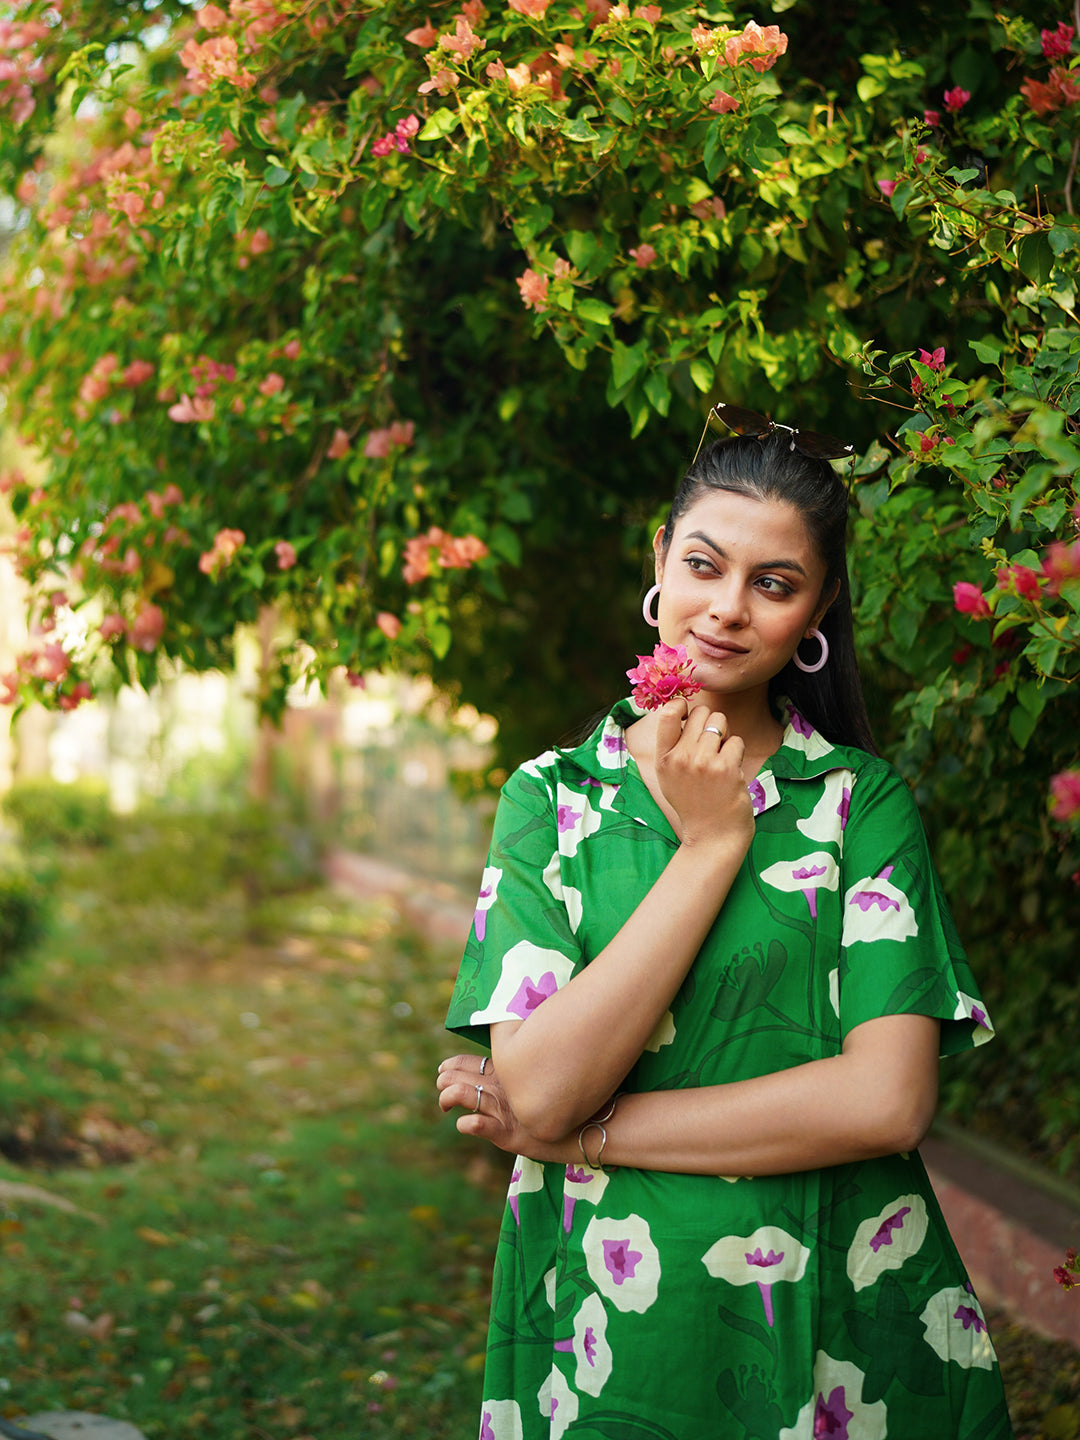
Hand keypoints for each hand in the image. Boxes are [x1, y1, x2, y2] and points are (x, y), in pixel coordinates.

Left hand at [436, 1054, 569, 1162]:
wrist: (588, 1126)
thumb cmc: (563, 1101)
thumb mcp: (538, 1078)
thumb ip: (518, 1071)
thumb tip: (504, 1062)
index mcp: (506, 1072)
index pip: (468, 1062)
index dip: (451, 1065)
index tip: (443, 1069)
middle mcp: (502, 1087)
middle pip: (460, 1076)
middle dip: (444, 1080)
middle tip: (443, 1087)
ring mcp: (504, 1110)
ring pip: (464, 1095)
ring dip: (448, 1097)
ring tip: (445, 1105)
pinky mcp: (509, 1134)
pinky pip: (481, 1125)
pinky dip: (468, 1123)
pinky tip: (465, 1123)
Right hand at [653, 699, 754, 851]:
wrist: (712, 837)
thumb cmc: (694, 804)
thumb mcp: (669, 778)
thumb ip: (672, 747)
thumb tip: (679, 709)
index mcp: (663, 759)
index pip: (667, 714)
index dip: (682, 705)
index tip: (689, 714)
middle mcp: (680, 758)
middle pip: (700, 712)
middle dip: (710, 722)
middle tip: (712, 744)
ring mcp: (703, 762)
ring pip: (720, 722)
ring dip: (725, 737)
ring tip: (721, 758)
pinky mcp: (726, 768)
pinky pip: (736, 741)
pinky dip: (737, 753)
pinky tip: (731, 772)